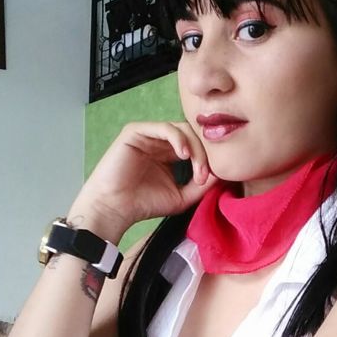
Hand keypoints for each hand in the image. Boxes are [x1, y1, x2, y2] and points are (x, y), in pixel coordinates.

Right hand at [68, 121, 215, 240]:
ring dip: (195, 149)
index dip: (207, 160)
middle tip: (204, 176)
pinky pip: (164, 127)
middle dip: (203, 154)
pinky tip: (184, 155)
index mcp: (169, 154)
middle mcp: (159, 142)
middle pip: (192, 136)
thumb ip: (202, 185)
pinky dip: (178, 139)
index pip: (196, 146)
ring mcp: (147, 135)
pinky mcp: (135, 132)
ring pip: (182, 130)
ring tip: (196, 169)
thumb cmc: (143, 205)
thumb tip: (222, 172)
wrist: (115, 209)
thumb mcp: (182, 197)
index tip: (209, 180)